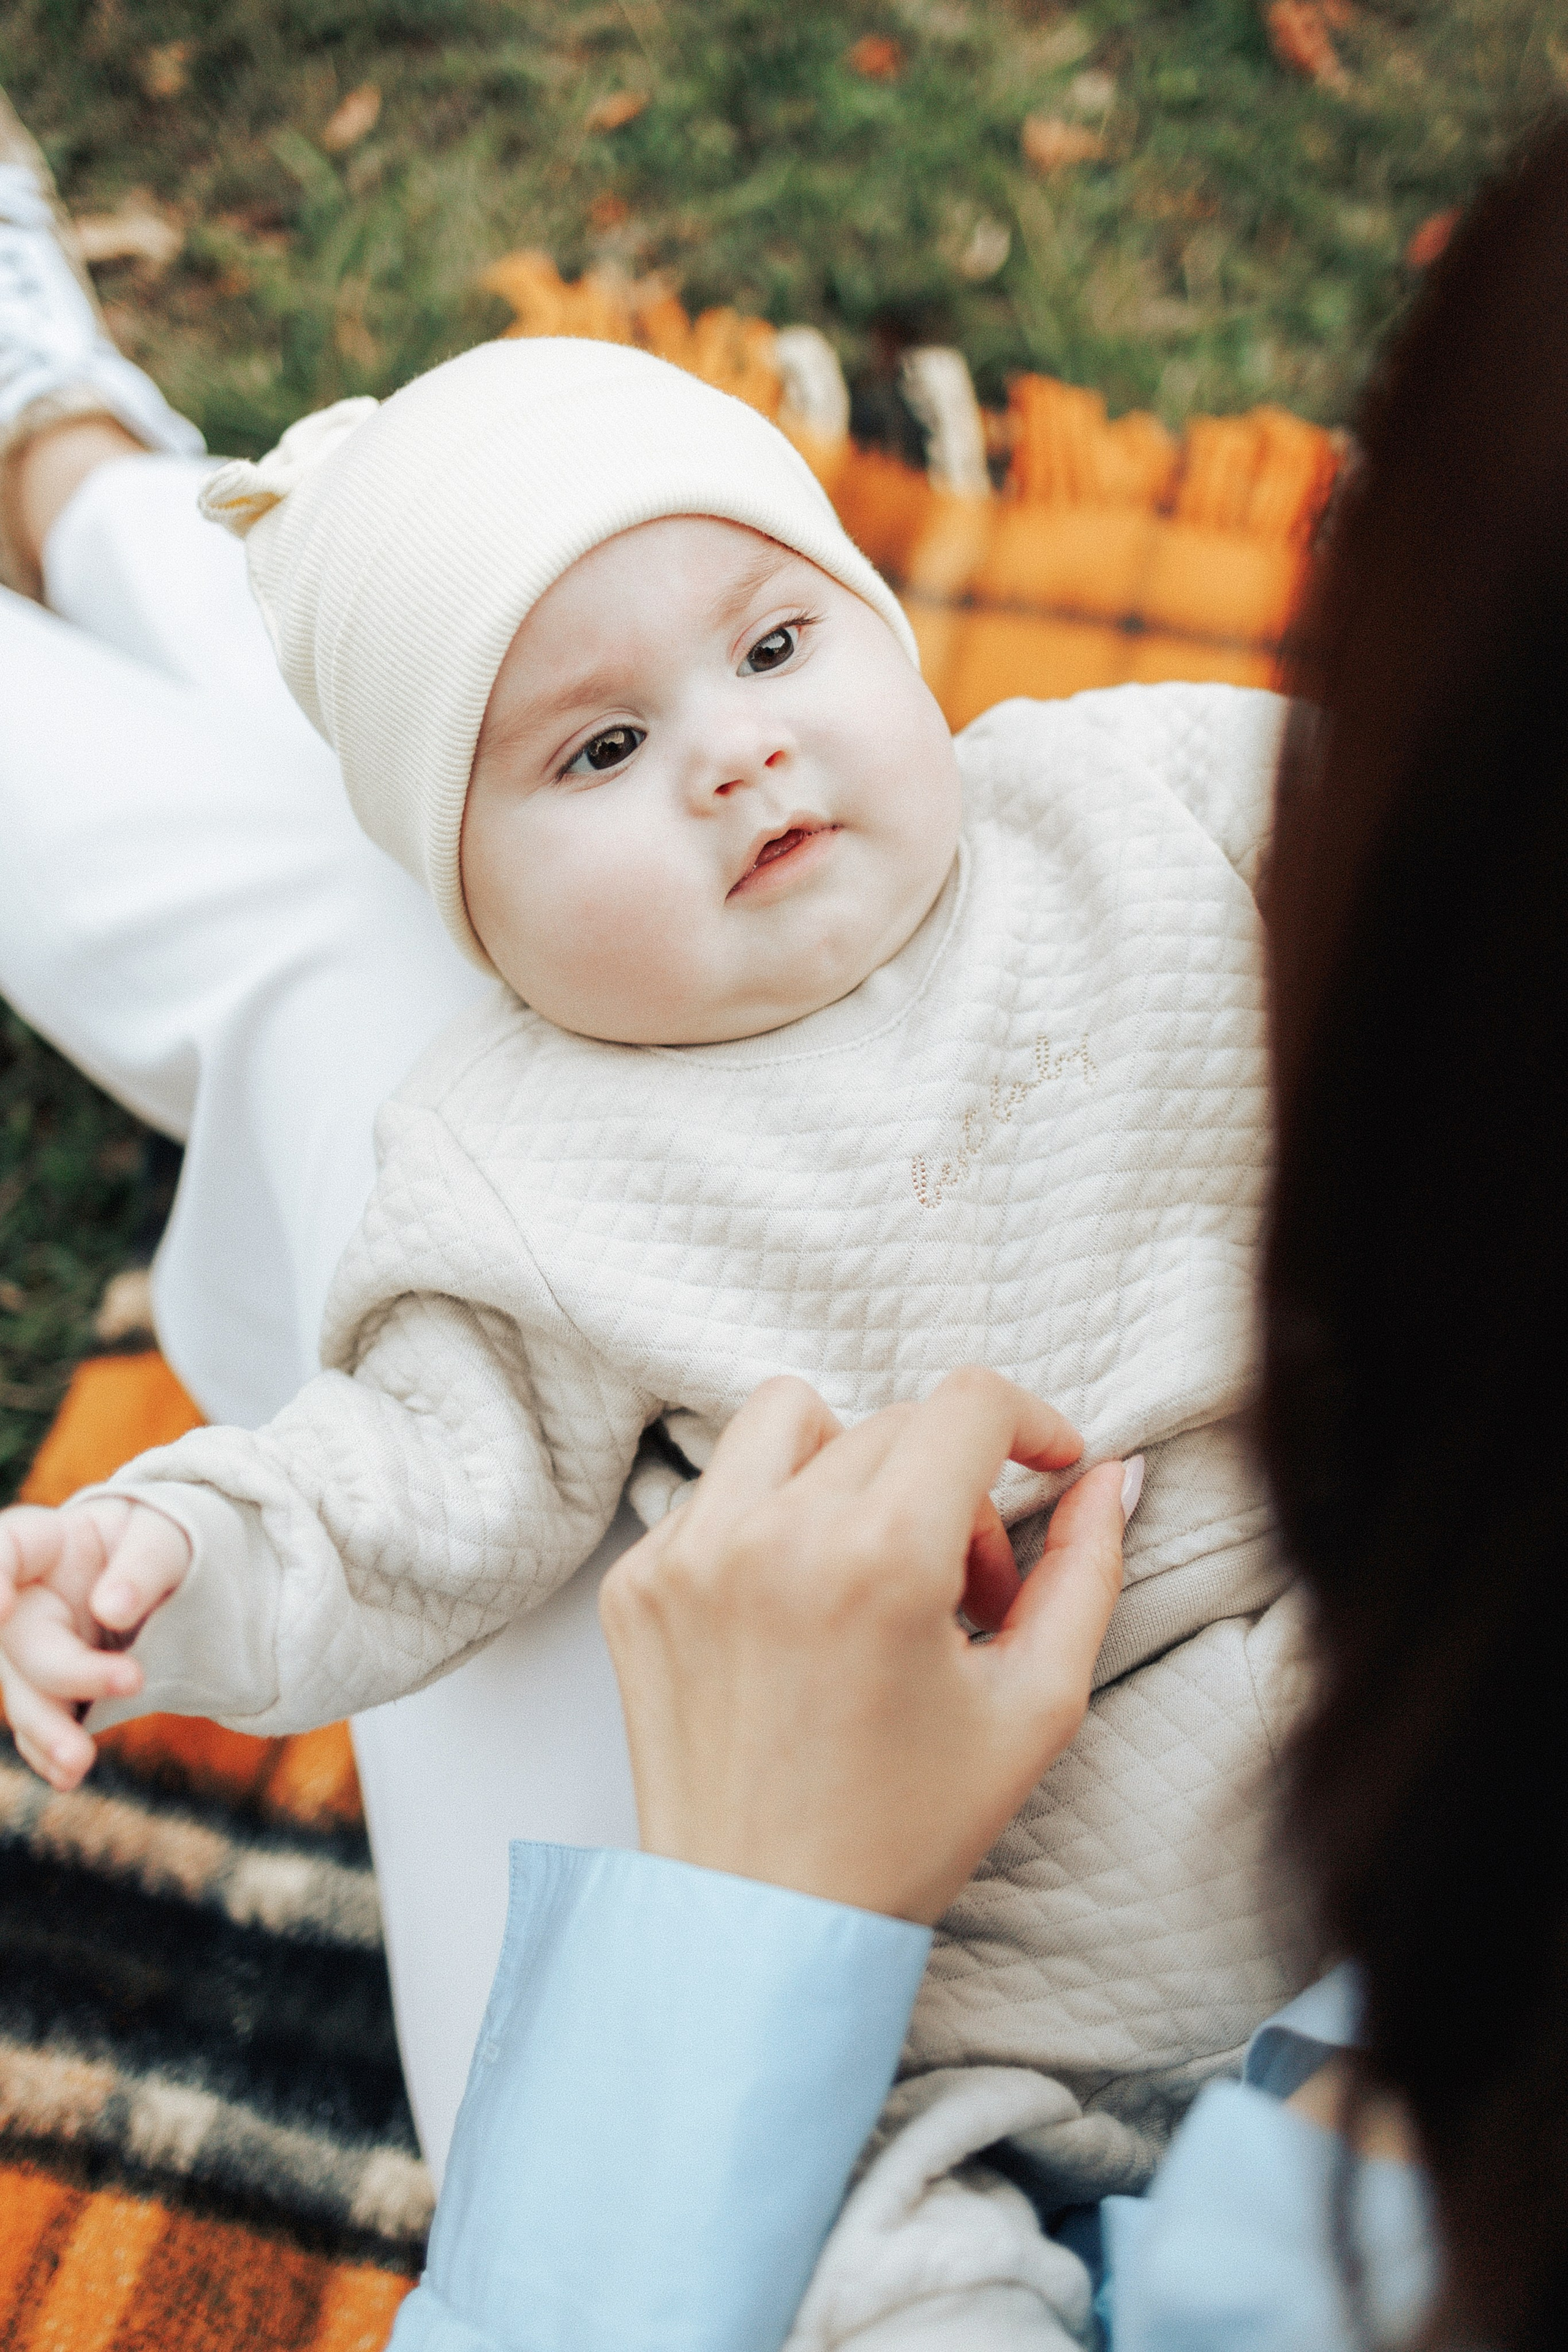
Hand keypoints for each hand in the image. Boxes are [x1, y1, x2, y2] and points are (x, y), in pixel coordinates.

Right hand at [0, 1499, 191, 1789]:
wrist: (171, 1575)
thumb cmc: (163, 1543)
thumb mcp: (169, 1538)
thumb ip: (144, 1565)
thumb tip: (110, 1610)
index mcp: (50, 1543)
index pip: (8, 1548)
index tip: (2, 1607)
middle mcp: (30, 1599)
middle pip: (23, 1640)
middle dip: (66, 1671)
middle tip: (133, 1683)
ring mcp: (36, 1647)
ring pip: (25, 1692)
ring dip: (47, 1731)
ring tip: (78, 1764)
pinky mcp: (54, 1688)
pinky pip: (40, 1724)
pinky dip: (49, 1750)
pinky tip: (66, 1775)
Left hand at [600, 1369, 1134, 1926]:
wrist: (763, 1926)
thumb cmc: (906, 1831)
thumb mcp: (1035, 1707)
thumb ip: (1086, 1571)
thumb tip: (1111, 1475)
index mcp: (879, 1559)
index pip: (967, 1405)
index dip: (1031, 1421)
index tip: (1049, 1464)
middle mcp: (772, 1535)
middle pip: (893, 1425)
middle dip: (954, 1491)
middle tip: (968, 1599)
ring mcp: (689, 1555)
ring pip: (790, 1421)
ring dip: (850, 1466)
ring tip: (872, 1569)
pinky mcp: (640, 1583)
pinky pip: (718, 1492)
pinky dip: (771, 1523)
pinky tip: (798, 1614)